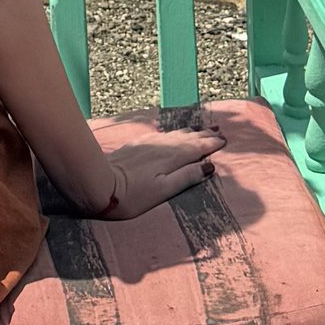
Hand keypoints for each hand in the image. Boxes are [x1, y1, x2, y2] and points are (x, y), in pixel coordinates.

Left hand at [93, 123, 223, 219]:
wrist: (101, 184)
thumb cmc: (133, 195)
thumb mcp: (164, 191)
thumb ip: (186, 177)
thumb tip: (209, 166)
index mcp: (172, 158)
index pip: (197, 148)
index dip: (211, 144)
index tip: (224, 140)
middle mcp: (162, 146)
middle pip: (188, 138)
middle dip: (204, 135)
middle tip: (218, 131)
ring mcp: (149, 144)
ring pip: (175, 134)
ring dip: (191, 131)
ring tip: (201, 129)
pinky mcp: (137, 145)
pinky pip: (162, 135)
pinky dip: (173, 133)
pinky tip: (172, 133)